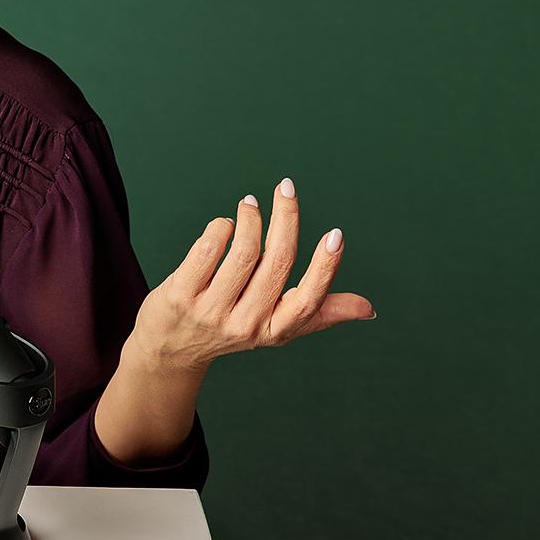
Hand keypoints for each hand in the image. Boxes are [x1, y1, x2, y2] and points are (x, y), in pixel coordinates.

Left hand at [129, 176, 375, 373]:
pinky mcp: (180, 295)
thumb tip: (369, 308)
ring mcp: (210, 311)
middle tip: (286, 189)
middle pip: (276, 263)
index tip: (336, 234)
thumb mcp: (273, 329)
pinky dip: (219, 228)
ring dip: (249, 218)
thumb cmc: (230, 328)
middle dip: (286, 218)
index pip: (307, 300)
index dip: (324, 267)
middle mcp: (245, 323)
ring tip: (249, 204)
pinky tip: (224, 225)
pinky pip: (206, 250)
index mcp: (274, 330)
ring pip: (242, 252)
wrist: (170, 350)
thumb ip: (318, 313)